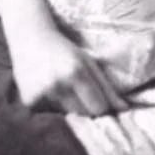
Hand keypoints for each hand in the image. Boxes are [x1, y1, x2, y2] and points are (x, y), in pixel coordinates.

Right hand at [6, 21, 126, 115]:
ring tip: (61, 88)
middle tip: (77, 90)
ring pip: (67, 116)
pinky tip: (47, 90)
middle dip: (85, 107)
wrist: (29, 38)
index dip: (101, 106)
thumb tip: (126, 109)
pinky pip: (50, 115)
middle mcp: (57, 85)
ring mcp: (41, 95)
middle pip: (83, 114)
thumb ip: (107, 87)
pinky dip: (52, 107)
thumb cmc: (64, 49)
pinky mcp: (29, 103)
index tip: (99, 100)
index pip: (99, 108)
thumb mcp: (88, 62)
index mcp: (76, 72)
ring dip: (68, 107)